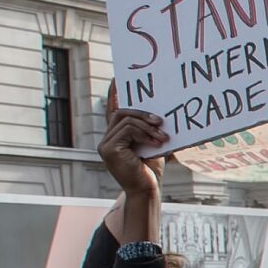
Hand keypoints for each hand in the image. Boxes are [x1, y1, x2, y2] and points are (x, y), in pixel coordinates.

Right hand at [99, 86, 167, 202]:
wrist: (147, 189)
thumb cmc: (151, 169)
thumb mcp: (151, 143)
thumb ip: (148, 129)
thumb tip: (157, 112)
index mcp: (115, 136)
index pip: (113, 110)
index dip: (113, 94)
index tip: (116, 78)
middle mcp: (107, 139)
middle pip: (121, 113)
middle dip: (143, 114)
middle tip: (161, 121)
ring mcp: (105, 144)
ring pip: (126, 120)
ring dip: (148, 126)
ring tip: (163, 136)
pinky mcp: (108, 149)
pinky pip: (127, 130)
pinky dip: (144, 133)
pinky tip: (156, 142)